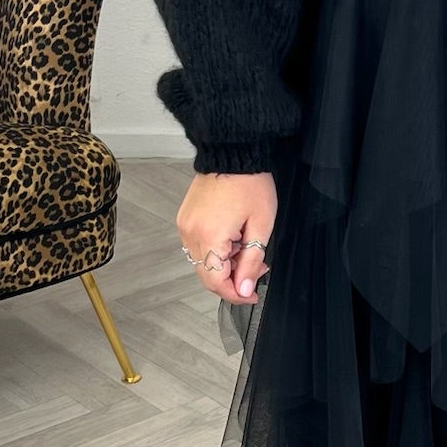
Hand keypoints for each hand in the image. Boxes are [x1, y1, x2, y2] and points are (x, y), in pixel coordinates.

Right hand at [178, 170, 277, 304]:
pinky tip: (233, 239)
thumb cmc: (250, 184)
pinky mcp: (185, 218)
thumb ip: (251, 261)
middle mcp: (191, 233)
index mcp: (210, 236)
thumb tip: (244, 289)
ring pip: (202, 262)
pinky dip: (215, 251)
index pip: (216, 282)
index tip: (252, 294)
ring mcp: (185, 225)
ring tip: (247, 248)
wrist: (233, 153)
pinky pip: (197, 246)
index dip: (235, 294)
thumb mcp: (261, 226)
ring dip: (225, 265)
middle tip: (256, 268)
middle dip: (233, 279)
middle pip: (206, 275)